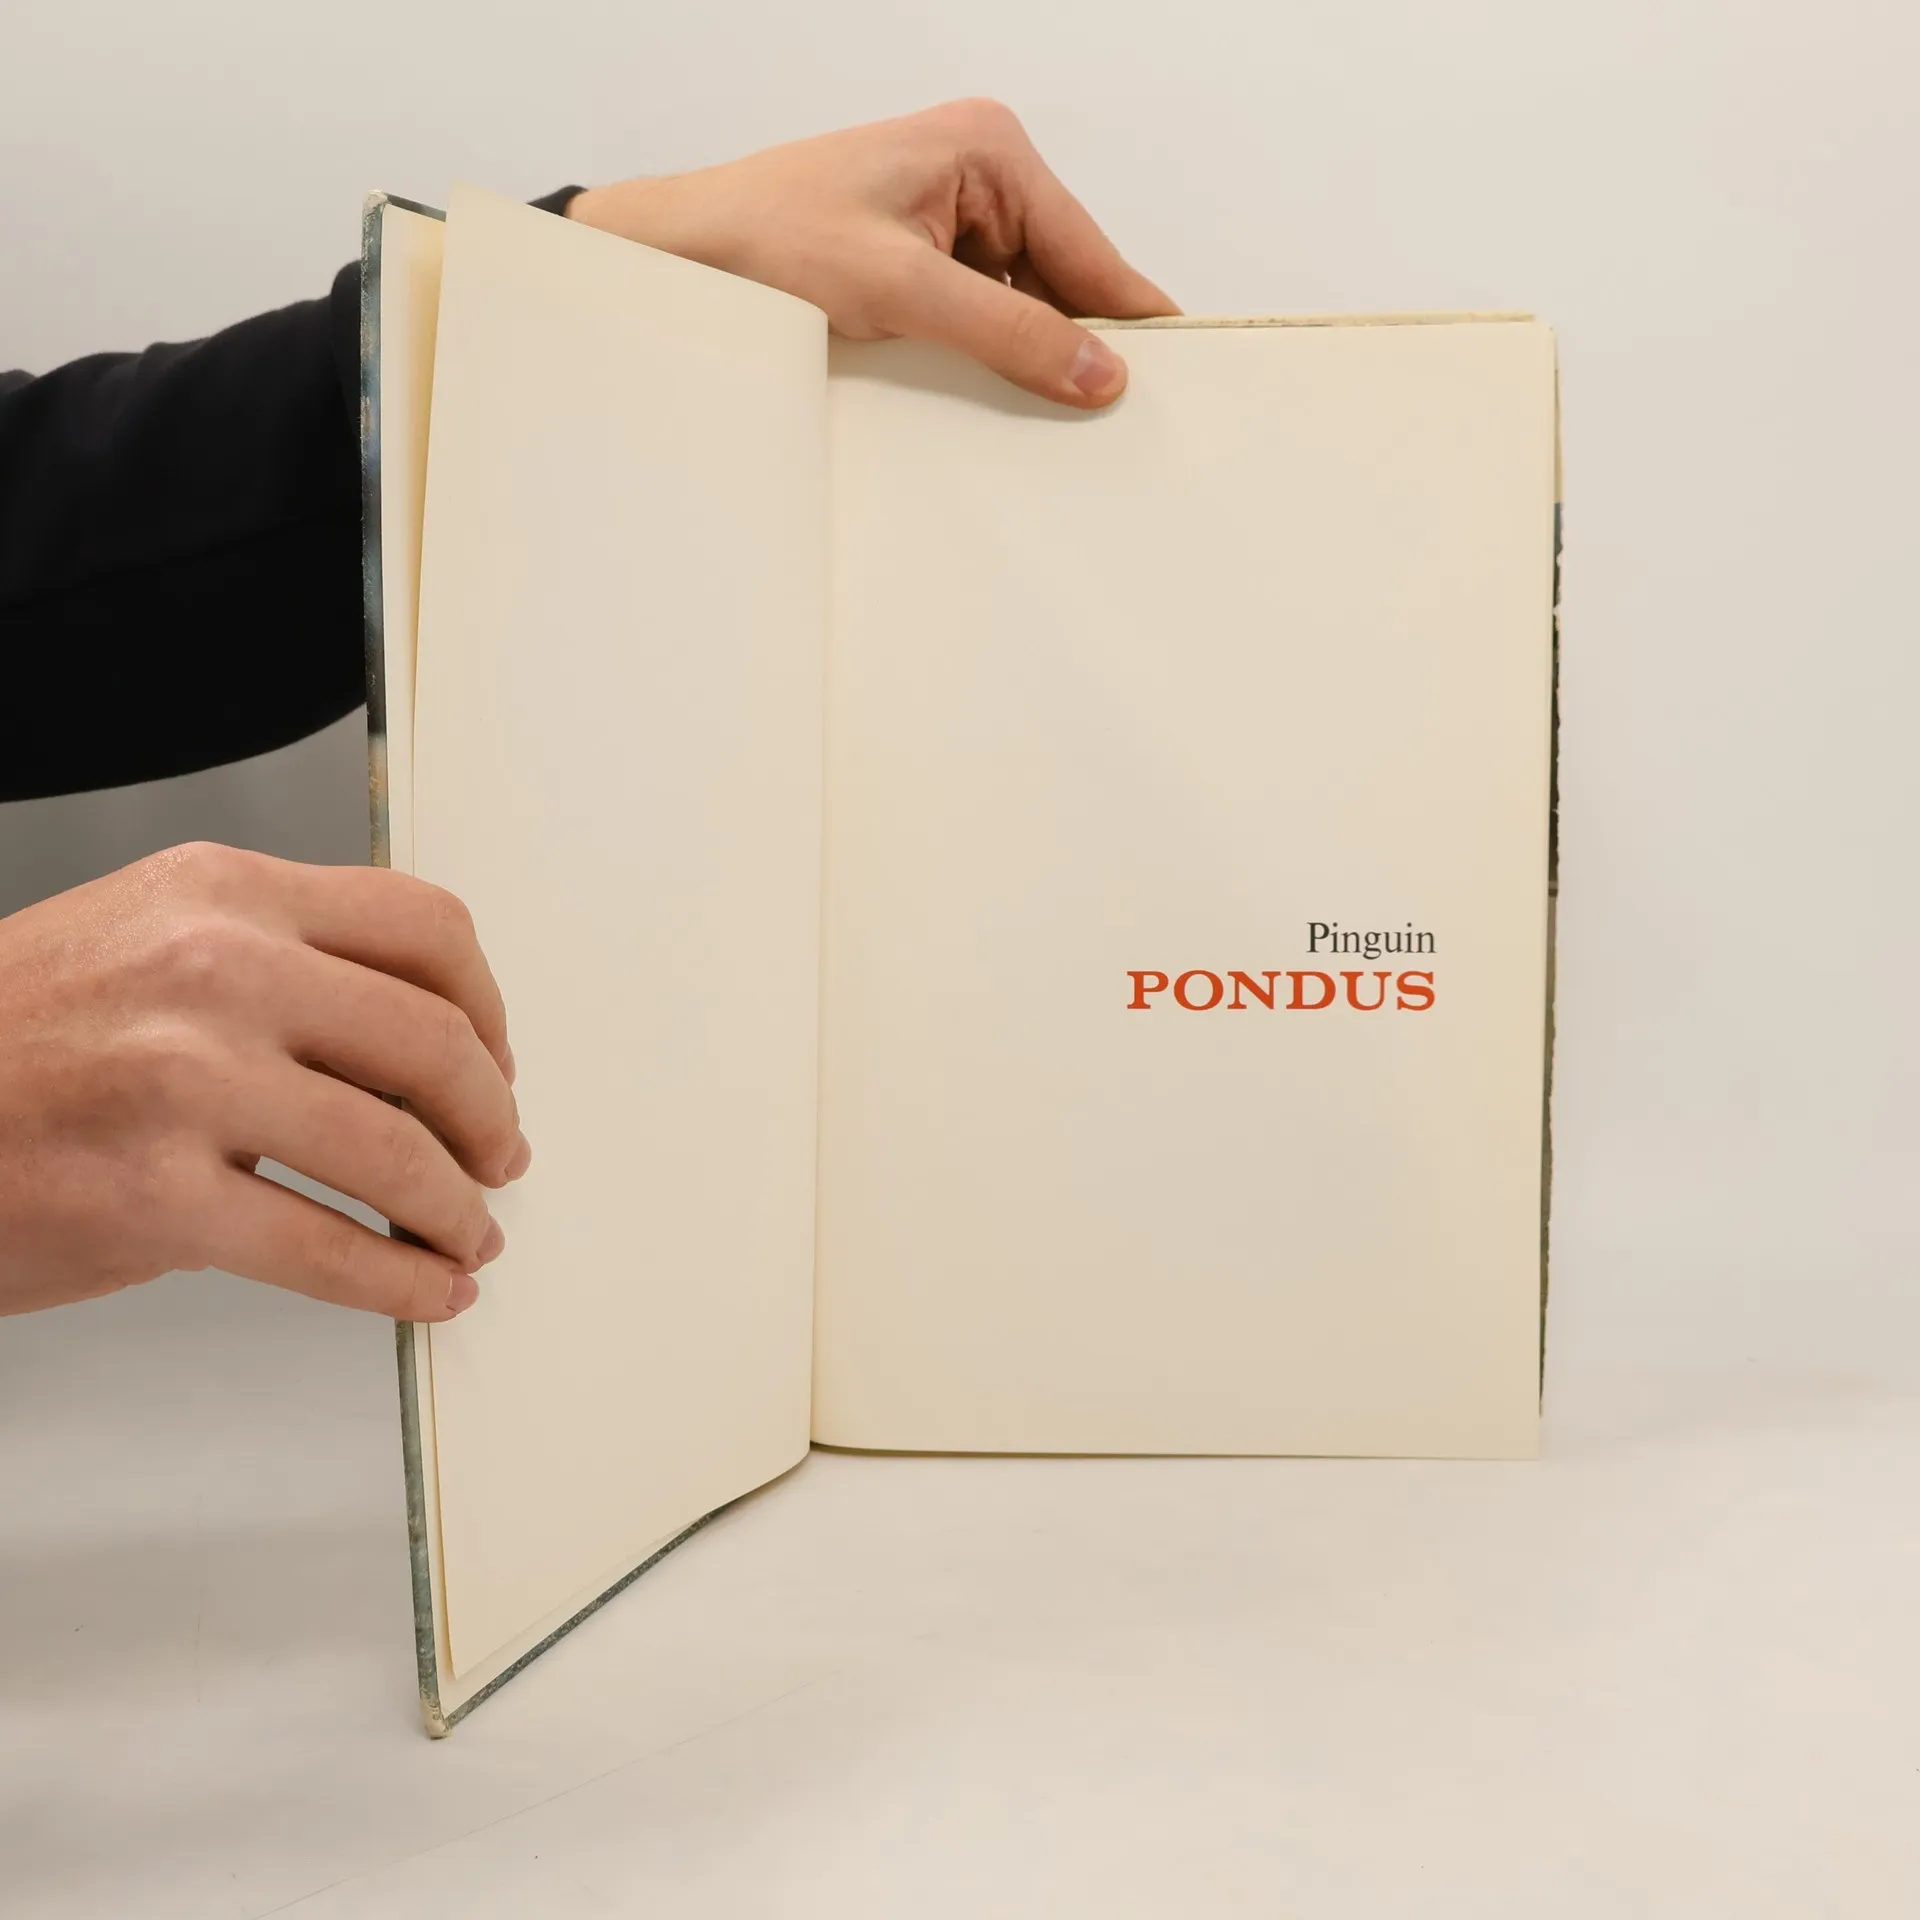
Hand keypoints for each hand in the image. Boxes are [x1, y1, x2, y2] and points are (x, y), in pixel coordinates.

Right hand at [0, 842, 527, 1319]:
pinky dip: (399, 1280)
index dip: (489, 1006)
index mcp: (223, 892)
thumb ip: (285, 965)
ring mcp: (182, 1081)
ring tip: (467, 1234)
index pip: (424, 926)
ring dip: (456, 1208)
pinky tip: (427, 1289)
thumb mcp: (150, 942)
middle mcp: (213, 968)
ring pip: (395, 1150)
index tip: (495, 1061)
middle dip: (489, 1118)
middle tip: (499, 1159)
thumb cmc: (16, 1039)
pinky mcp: (150, 1198)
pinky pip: (324, 1248)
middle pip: (433, 1040)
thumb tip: (427, 1048)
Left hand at [567, 98, 1178, 409]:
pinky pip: (985, 315)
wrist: (683, 257)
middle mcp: (978, 172)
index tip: (1181, 376)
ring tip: (1050, 415)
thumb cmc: (768, 239)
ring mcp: (951, 216)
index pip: (1089, 248)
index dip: (1132, 318)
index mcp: (987, 148)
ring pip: (1026, 303)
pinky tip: (996, 396)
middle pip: (1064, 278)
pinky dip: (992, 356)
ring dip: (1029, 356)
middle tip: (1111, 420)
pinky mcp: (922, 259)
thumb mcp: (902, 291)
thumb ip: (1008, 332)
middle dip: (1077, 344)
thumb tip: (1098, 373)